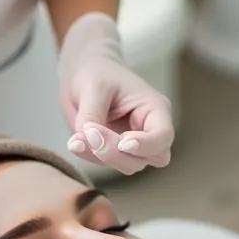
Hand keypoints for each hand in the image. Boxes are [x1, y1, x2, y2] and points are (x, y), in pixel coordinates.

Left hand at [57, 12, 173, 174]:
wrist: (83, 73)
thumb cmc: (96, 73)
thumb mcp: (92, 87)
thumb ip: (92, 115)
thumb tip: (89, 139)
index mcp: (155, 109)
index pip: (163, 136)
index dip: (146, 144)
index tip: (123, 142)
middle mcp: (149, 130)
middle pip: (150, 157)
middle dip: (119, 153)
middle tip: (89, 134)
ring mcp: (134, 145)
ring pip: (128, 165)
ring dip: (101, 156)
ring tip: (76, 138)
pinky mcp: (116, 152)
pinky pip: (106, 164)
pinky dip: (90, 156)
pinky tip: (75, 141)